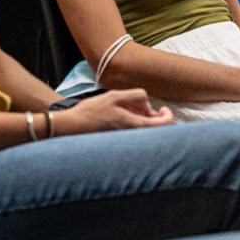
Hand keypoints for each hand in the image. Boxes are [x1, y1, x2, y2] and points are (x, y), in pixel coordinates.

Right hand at [51, 88, 174, 134]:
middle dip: (153, 117)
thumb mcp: (115, 96)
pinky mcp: (120, 143)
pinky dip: (133, 125)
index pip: (165, 125)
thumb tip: (148, 105)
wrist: (72, 127)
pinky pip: (134, 135)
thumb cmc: (91, 112)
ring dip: (142, 119)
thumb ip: (136, 96)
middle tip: (143, 108)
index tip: (162, 108)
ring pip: (144, 132)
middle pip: (155, 130)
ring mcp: (126, 142)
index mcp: (135, 126)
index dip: (167, 115)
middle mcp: (133, 137)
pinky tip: (122, 118)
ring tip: (128, 110)